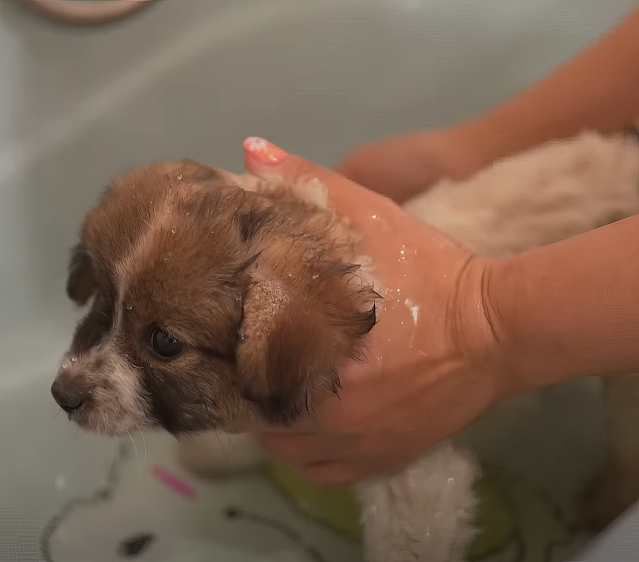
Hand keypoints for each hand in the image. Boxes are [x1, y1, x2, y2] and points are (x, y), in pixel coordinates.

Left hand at [242, 137, 502, 485]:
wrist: (498, 328)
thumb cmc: (430, 272)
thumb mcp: (371, 217)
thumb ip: (308, 182)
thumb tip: (248, 149)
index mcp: (321, 360)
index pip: (240, 376)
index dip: (219, 361)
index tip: (214, 344)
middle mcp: (335, 418)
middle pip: (259, 418)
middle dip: (245, 392)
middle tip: (242, 364)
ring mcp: (362, 447)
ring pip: (288, 451)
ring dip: (273, 423)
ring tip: (273, 392)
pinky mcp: (388, 461)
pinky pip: (324, 474)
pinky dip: (307, 453)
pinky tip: (307, 423)